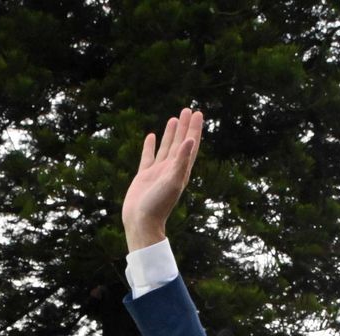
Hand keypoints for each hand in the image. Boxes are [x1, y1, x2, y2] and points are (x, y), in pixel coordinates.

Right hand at [121, 107, 203, 250]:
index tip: (198, 113)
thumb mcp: (172, 181)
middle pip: (180, 143)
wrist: (141, 222)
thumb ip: (181, 161)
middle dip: (185, 127)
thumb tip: (190, 140)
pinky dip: (150, 146)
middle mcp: (171, 170)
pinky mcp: (144, 176)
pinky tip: (151, 136)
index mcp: (181, 170)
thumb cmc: (158, 205)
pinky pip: (148, 157)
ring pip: (166, 148)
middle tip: (188, 109)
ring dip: (170, 134)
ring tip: (174, 118)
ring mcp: (157, 172)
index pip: (190, 145)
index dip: (194, 129)